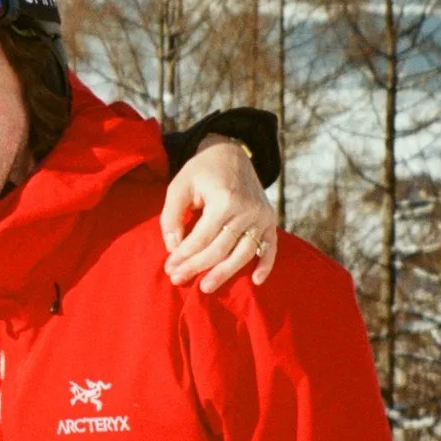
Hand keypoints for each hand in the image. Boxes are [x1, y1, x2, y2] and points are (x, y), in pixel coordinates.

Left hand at [162, 135, 278, 290]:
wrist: (231, 153)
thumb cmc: (201, 171)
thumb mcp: (179, 186)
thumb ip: (171, 216)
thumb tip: (173, 248)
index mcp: (225, 199)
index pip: (201, 238)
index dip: (184, 256)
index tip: (169, 267)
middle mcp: (247, 209)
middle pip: (221, 249)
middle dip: (198, 267)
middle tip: (178, 280)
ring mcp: (262, 216)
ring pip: (244, 253)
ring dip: (225, 273)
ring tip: (206, 287)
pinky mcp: (270, 220)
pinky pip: (271, 247)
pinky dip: (265, 265)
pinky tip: (255, 281)